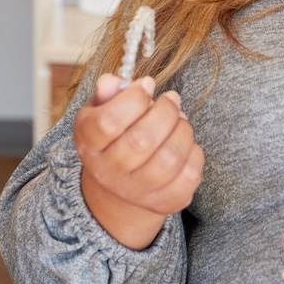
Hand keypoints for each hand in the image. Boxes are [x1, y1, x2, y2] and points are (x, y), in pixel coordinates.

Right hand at [75, 74, 203, 249]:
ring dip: (182, 130)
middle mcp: (108, 173)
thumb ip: (107, 93)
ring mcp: (136, 192)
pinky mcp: (164, 202)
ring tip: (180, 119)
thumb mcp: (101, 111)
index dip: (133, 99)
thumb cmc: (114, 137)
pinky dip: (194, 152)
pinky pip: (189, 176)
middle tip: (171, 99)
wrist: (120, 184)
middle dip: (165, 111)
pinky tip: (186, 143)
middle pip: (141, 141)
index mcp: (89, 144)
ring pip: (168, 159)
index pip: (108, 123)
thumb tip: (112, 81)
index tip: (146, 85)